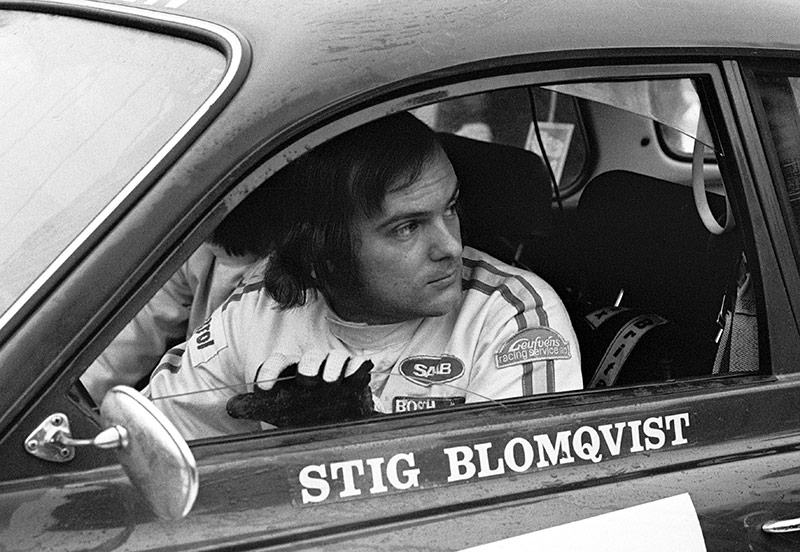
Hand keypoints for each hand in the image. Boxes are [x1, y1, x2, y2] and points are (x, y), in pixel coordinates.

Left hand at [226, 352, 373, 427]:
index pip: (279, 362)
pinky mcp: (356, 375)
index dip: (270, 371)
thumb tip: (230, 406)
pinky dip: (357, 367)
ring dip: (332, 366)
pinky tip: (353, 378)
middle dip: (308, 365)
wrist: (335, 418)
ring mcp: (336, 369)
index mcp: (291, 370)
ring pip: (335, 357)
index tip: (263, 387)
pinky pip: (357, 364)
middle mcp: (314, 365)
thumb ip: (254, 408)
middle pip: (310, 357)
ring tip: (329, 381)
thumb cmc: (303, 410)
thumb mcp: (277, 411)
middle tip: (306, 378)